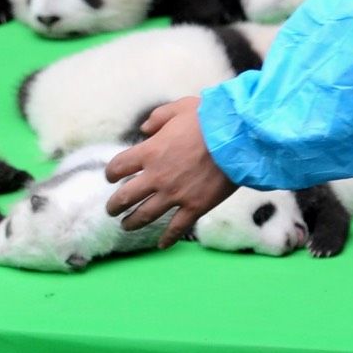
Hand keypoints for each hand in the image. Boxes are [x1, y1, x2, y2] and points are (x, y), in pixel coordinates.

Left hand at [105, 97, 237, 248]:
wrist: (241, 136)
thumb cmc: (211, 117)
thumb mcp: (179, 107)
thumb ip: (158, 118)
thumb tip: (144, 128)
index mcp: (150, 152)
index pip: (118, 167)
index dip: (111, 173)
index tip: (111, 177)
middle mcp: (157, 177)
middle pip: (124, 197)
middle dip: (114, 206)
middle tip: (112, 209)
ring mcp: (175, 194)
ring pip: (144, 216)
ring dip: (131, 223)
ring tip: (126, 225)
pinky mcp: (195, 206)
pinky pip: (177, 228)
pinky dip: (168, 238)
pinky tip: (161, 245)